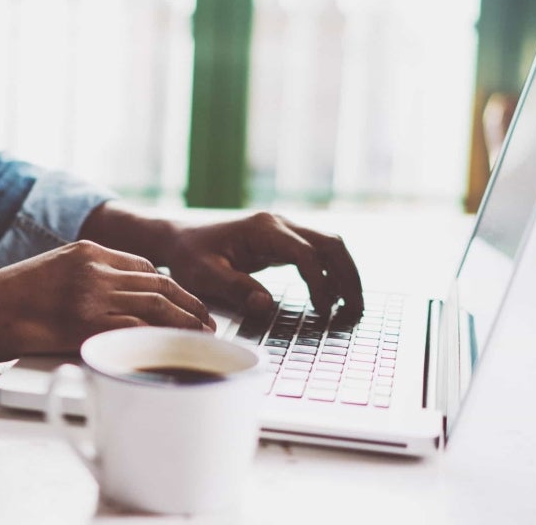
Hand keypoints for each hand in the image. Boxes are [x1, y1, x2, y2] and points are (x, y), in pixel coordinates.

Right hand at [0, 240, 213, 361]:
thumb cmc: (3, 302)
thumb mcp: (48, 274)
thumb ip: (81, 281)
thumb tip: (110, 304)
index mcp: (85, 250)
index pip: (143, 266)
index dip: (170, 287)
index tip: (184, 303)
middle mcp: (94, 267)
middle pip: (159, 283)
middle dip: (190, 304)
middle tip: (208, 322)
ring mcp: (92, 294)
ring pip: (157, 305)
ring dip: (187, 322)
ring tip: (203, 337)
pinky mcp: (85, 322)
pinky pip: (137, 329)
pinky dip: (163, 339)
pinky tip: (176, 349)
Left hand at [161, 212, 363, 317]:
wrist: (178, 239)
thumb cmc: (188, 256)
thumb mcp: (203, 275)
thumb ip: (235, 288)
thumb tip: (267, 306)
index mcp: (263, 229)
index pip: (306, 255)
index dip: (320, 284)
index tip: (324, 312)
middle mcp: (279, 224)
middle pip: (330, 244)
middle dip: (348, 276)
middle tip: (356, 310)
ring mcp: (283, 230)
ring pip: (329, 246)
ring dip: (344, 274)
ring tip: (352, 307)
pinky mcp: (282, 241)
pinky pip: (316, 253)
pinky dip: (330, 273)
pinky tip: (333, 298)